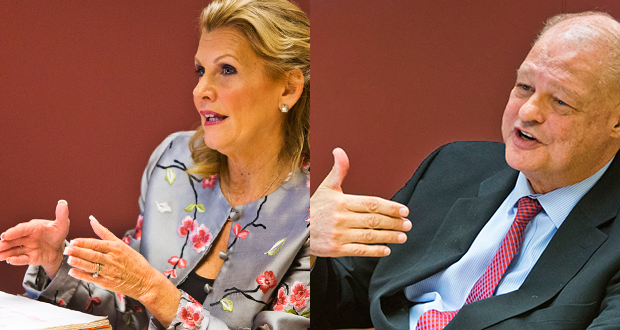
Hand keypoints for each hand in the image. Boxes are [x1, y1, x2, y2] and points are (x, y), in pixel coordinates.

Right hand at [0, 200, 69, 278]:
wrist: (59, 248)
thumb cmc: (58, 233)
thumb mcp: (62, 224)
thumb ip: (62, 215)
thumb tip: (62, 203)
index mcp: (33, 228)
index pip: (22, 229)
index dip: (14, 232)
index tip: (5, 235)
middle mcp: (27, 237)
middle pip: (14, 240)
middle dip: (5, 243)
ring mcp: (27, 248)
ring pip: (14, 250)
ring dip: (6, 253)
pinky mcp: (30, 257)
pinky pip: (23, 259)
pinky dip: (17, 260)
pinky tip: (10, 260)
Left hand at [65, 216, 180, 326]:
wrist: (144, 280)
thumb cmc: (134, 262)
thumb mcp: (121, 244)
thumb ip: (104, 232)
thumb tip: (92, 220)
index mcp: (116, 248)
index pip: (96, 244)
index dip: (83, 242)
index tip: (73, 241)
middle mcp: (112, 259)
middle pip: (92, 254)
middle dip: (78, 251)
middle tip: (66, 249)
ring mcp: (109, 271)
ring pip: (91, 266)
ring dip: (78, 263)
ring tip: (68, 259)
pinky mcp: (107, 283)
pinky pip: (92, 278)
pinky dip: (81, 275)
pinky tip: (73, 272)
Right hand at [310, 148, 411, 256]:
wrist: (296, 231)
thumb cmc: (313, 208)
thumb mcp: (325, 188)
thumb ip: (337, 171)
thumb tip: (339, 151)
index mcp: (341, 202)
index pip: (371, 204)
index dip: (390, 207)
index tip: (403, 210)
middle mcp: (341, 218)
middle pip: (373, 220)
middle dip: (394, 222)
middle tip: (407, 224)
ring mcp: (339, 235)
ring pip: (369, 236)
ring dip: (389, 236)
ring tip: (402, 236)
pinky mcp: (336, 249)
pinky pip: (359, 250)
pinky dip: (375, 251)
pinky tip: (386, 250)